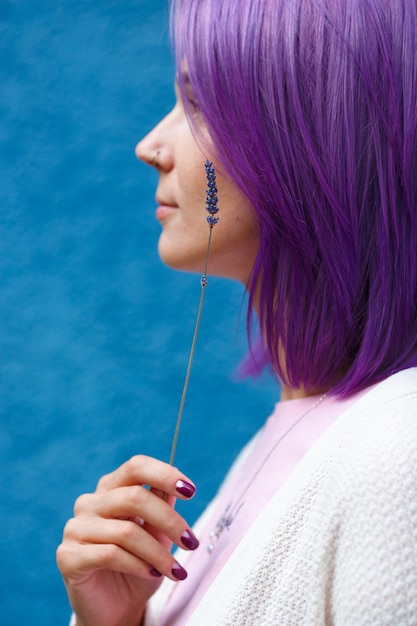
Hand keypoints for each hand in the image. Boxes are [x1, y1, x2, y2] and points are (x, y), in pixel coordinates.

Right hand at [56, 455, 197, 625]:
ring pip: (126, 531)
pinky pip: (110, 554)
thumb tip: (178, 483)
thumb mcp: (156, 533)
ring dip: (158, 553)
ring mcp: (76, 527)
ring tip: (176, 570)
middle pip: (134, 497)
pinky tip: (151, 574)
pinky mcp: (68, 555)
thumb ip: (162, 505)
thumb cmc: (138, 564)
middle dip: (169, 520)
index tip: (191, 491)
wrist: (116, 608)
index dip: (165, 475)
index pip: (136, 467)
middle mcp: (90, 502)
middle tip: (190, 542)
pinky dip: (138, 565)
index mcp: (111, 488)